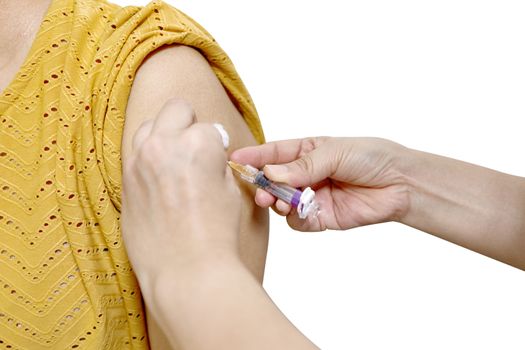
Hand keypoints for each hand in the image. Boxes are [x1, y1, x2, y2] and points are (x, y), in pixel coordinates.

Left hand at [121, 98, 241, 288]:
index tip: (217, 163)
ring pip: (149, 125)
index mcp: (198, 142)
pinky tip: (159, 177)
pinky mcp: (125, 180)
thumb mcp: (231, 191)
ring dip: (164, 135)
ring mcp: (139, 161)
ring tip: (174, 159)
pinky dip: (148, 157)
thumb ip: (217, 163)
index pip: (209, 127)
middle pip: (176, 109)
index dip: (217, 146)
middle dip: (189, 123)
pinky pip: (135, 153)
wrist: (187, 270)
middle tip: (195, 148)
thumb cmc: (215, 234)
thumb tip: (209, 154)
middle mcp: (164, 144)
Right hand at [231, 137, 409, 230]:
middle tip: (260, 191)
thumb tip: (272, 174)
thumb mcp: (335, 152)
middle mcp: (306, 174)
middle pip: (274, 181)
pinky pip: (298, 221)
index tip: (235, 160)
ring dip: (278, 203)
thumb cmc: (371, 157)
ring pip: (282, 203)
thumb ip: (302, 166)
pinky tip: (301, 211)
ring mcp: (312, 196)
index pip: (274, 153)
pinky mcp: (321, 217)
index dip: (254, 157)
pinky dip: (295, 218)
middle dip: (263, 186)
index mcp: (307, 151)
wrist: (400, 184)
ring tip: (282, 202)